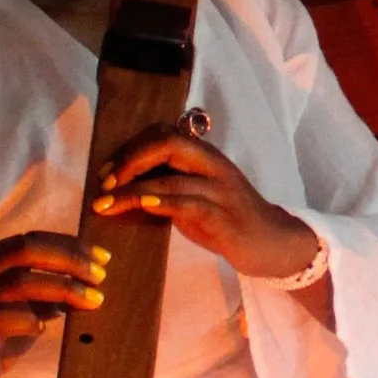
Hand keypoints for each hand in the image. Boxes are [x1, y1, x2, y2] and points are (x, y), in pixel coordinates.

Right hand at [0, 230, 106, 377]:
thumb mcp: (22, 309)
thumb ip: (46, 293)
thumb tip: (89, 279)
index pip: (31, 240)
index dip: (69, 245)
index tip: (101, 258)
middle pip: (26, 249)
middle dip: (69, 259)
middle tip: (100, 276)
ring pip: (21, 280)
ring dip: (63, 288)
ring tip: (92, 301)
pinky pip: (8, 318)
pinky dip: (33, 321)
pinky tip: (44, 328)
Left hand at [91, 122, 324, 283]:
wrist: (272, 244)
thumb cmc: (229, 220)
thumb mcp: (198, 195)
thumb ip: (170, 184)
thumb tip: (122, 187)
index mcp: (207, 156)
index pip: (165, 133)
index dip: (132, 147)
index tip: (107, 171)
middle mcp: (214, 166)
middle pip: (168, 143)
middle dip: (130, 159)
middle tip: (105, 182)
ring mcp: (221, 191)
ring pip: (170, 177)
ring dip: (131, 190)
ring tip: (104, 204)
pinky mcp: (224, 218)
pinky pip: (187, 203)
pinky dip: (159, 201)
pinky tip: (141, 205)